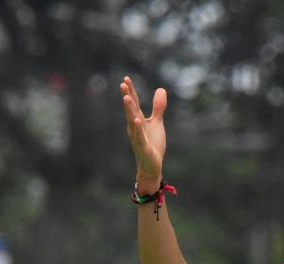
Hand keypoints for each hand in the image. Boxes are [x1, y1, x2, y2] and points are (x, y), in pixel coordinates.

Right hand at [120, 76, 166, 191]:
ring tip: (127, 98)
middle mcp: (135, 127)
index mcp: (138, 120)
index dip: (131, 91)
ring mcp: (138, 137)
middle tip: (123, 84)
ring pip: (132, 121)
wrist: (151, 166)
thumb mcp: (157, 123)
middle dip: (127, 97)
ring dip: (129, 110)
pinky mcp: (144, 147)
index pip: (134, 104)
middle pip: (131, 109)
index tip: (126, 78)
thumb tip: (160, 89)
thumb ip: (158, 107)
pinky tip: (137, 120)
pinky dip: (138, 128)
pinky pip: (140, 137)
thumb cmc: (152, 144)